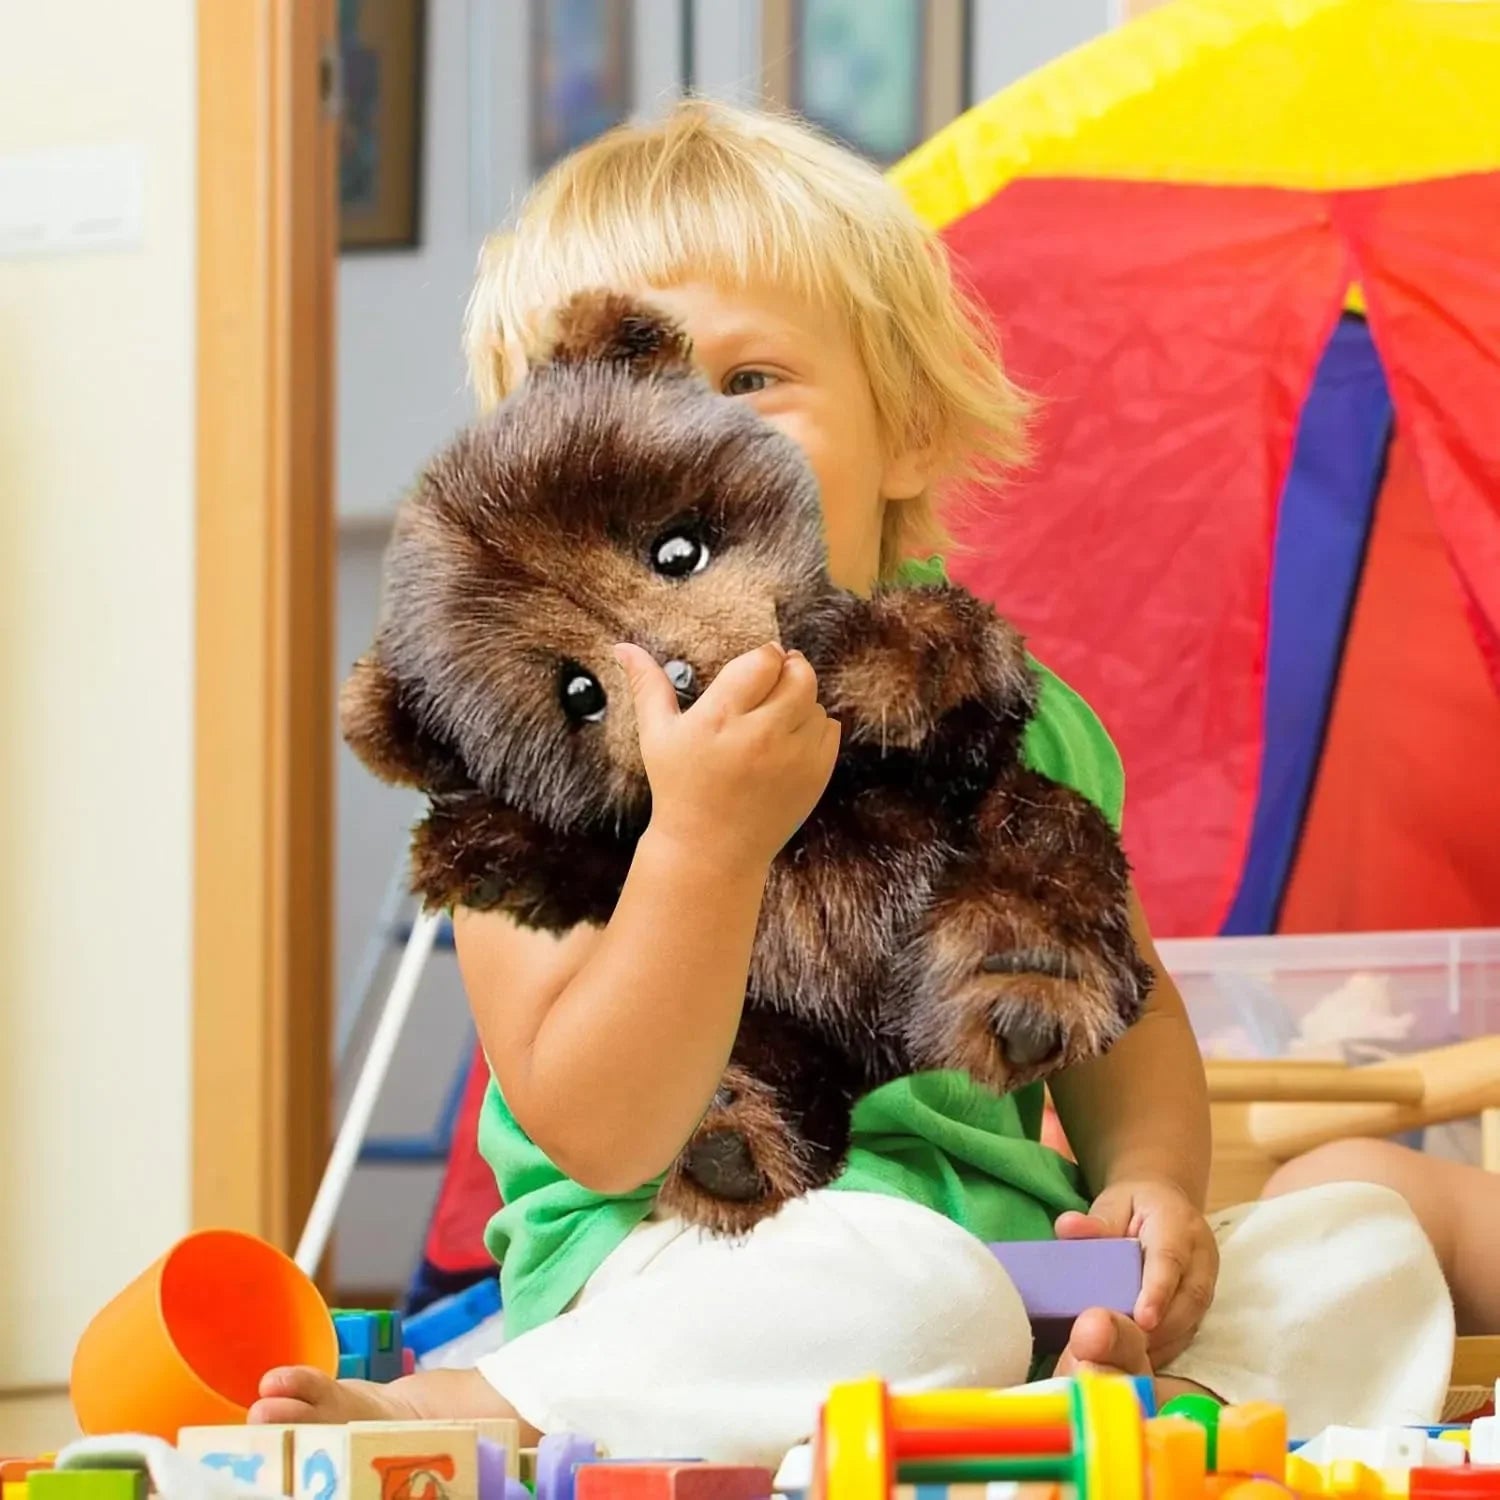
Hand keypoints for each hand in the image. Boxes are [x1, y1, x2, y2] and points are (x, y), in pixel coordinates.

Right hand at [614, 642, 839, 869]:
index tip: (755, 667)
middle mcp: (760, 735)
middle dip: (789, 670)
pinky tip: (787, 743)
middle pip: (800, 674)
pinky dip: (814, 728)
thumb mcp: (656, 736)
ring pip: (816, 701)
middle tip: (773, 682)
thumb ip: (646, 685)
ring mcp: (793, 757)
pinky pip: (830, 729)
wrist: (710, 851)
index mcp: (720, 718)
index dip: (764, 657)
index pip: (764, 660)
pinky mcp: (815, 776)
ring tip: (773, 720)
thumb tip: (623, 646)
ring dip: (800, 701)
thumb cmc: (679, 788)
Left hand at [1055, 1178, 1218, 1366]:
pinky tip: (1139, 1360)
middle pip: (1189, 1298)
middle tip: (1126, 1347)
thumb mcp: (1113, 1203)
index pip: (1170, 1259)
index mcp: (1177, 1224)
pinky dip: (1166, 1348)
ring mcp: (1207, 1281)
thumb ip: (1094, 1221)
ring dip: (1163, 1343)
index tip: (1143, 1319)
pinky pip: (1190, 1331)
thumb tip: (1066, 1228)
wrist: (1164, 1206)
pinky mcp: (1203, 1303)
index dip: (1158, 1291)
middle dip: (1161, 1328)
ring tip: (1129, 1358)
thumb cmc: (1133, 1206)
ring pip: (1193, 1320)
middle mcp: (1200, 1255)